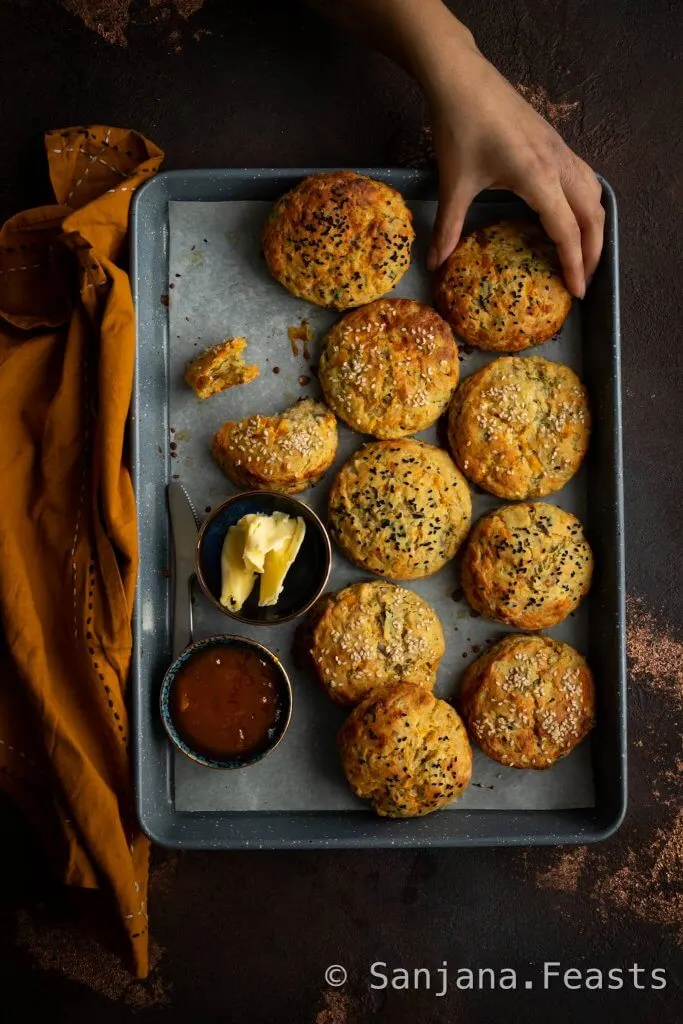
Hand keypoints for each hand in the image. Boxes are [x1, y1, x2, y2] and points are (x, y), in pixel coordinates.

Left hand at [426, 42, 603, 297]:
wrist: (462, 78)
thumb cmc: (459, 126)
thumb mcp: (453, 183)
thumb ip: (448, 228)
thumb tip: (435, 265)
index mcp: (538, 177)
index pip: (567, 231)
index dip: (573, 264)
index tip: (576, 291)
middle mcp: (558, 163)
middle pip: (592, 216)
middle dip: (592, 252)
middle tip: (583, 282)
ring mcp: (561, 150)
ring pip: (594, 195)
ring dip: (595, 227)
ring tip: (585, 254)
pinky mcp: (556, 142)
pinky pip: (585, 177)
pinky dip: (588, 203)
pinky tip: (575, 216)